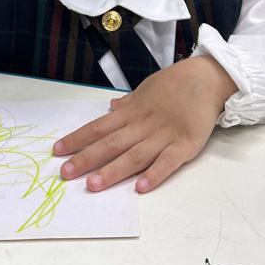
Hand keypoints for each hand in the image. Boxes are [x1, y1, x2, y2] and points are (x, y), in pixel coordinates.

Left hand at [52, 55, 235, 192]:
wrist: (208, 77)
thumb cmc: (176, 83)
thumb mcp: (147, 88)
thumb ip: (129, 102)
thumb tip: (111, 107)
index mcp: (132, 112)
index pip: (98, 127)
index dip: (77, 139)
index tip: (57, 151)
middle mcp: (143, 124)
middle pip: (110, 143)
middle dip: (86, 159)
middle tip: (65, 174)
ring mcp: (164, 135)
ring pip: (134, 156)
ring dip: (113, 171)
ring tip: (93, 185)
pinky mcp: (185, 144)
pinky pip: (167, 161)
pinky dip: (154, 174)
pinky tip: (140, 188)